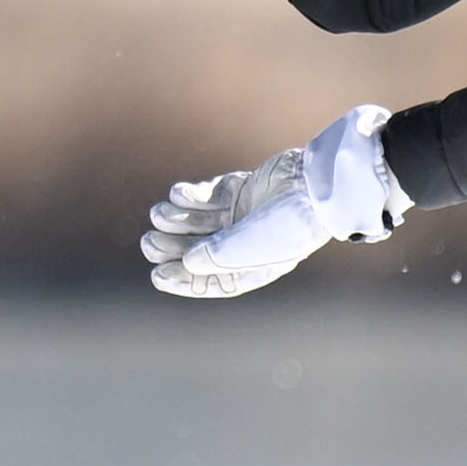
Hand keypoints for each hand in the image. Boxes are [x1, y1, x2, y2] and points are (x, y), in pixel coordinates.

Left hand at [141, 104, 401, 296]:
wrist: (317, 184)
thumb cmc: (289, 223)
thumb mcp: (250, 246)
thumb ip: (217, 255)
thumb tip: (187, 262)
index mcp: (252, 267)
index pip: (212, 281)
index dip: (183, 280)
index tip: (157, 276)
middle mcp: (244, 244)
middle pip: (198, 250)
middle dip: (172, 247)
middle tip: (148, 243)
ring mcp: (242, 215)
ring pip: (199, 222)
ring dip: (176, 220)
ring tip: (157, 215)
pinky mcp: (240, 188)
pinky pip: (208, 195)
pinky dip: (189, 196)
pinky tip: (174, 195)